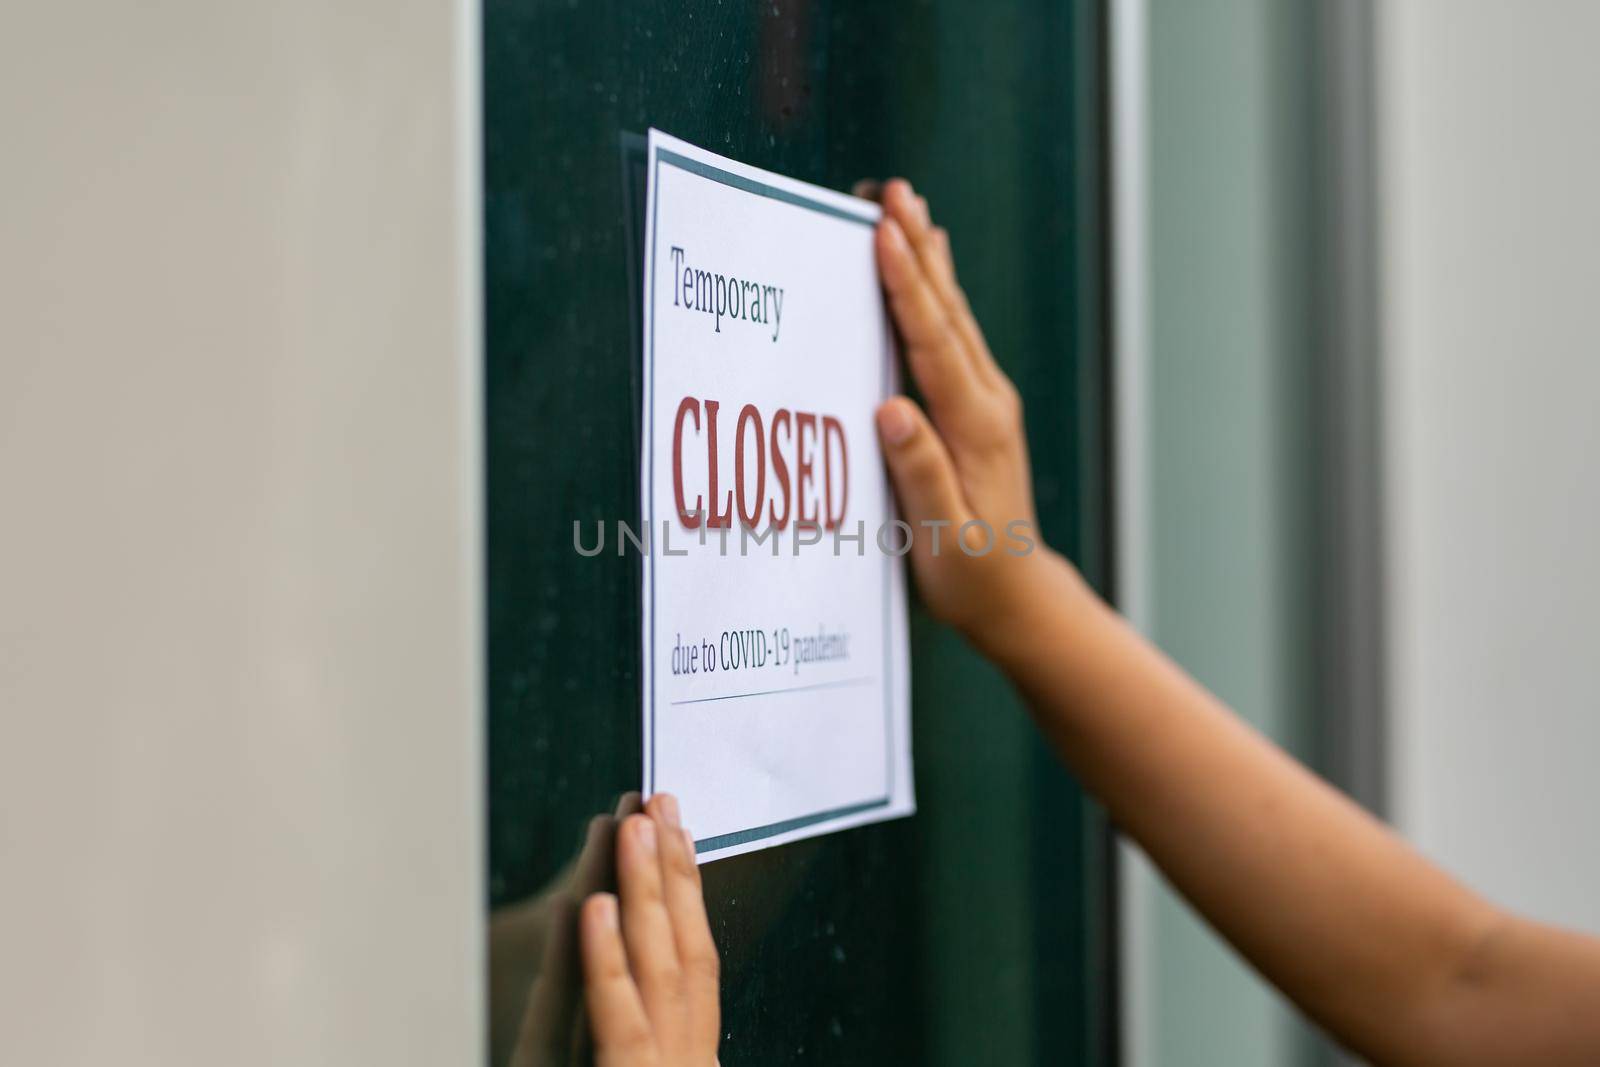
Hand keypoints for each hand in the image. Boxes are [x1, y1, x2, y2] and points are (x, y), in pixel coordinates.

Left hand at [580, 794, 719, 1066]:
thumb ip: (634, 1040)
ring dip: (644, 891)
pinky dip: (604, 961)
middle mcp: (686, 1061)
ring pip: (656, 969)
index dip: (688, 896)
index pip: (695, 965)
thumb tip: (634, 959)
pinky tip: (592, 904)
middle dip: (672, 871)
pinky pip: (616, 1019)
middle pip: (684, 952)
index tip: (678, 836)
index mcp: (689, 1058)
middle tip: (659, 802)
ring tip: (631, 824)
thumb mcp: (627, 1065)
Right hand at [866, 178, 1064, 648]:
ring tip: (908, 207)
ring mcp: (989, 401)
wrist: (1018, 596)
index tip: (882, 234)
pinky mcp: (981, 408)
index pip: (933, 343)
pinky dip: (937, 292)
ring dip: (929, 259)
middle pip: (948, 311)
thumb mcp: (944, 538)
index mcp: (975, 428)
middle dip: (918, 249)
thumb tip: (890, 410)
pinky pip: (954, 335)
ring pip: (954, 315)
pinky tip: (930, 267)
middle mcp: (988, 403)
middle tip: (894, 192)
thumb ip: (920, 473)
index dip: (905, 285)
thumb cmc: (974, 576)